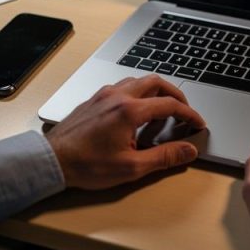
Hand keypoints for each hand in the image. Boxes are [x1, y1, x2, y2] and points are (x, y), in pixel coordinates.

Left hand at [45, 75, 205, 189]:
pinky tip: (137, 114)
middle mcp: (118, 96)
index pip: (170, 105)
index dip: (189, 114)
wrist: (51, 160)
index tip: (198, 124)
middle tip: (184, 111)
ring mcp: (104, 95)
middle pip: (157, 82)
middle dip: (175, 95)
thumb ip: (164, 157)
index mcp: (129, 111)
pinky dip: (139, 94)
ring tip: (162, 112)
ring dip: (156, 92)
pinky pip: (123, 87)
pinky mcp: (95, 99)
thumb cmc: (86, 165)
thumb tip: (188, 151)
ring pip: (139, 81)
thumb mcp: (131, 167)